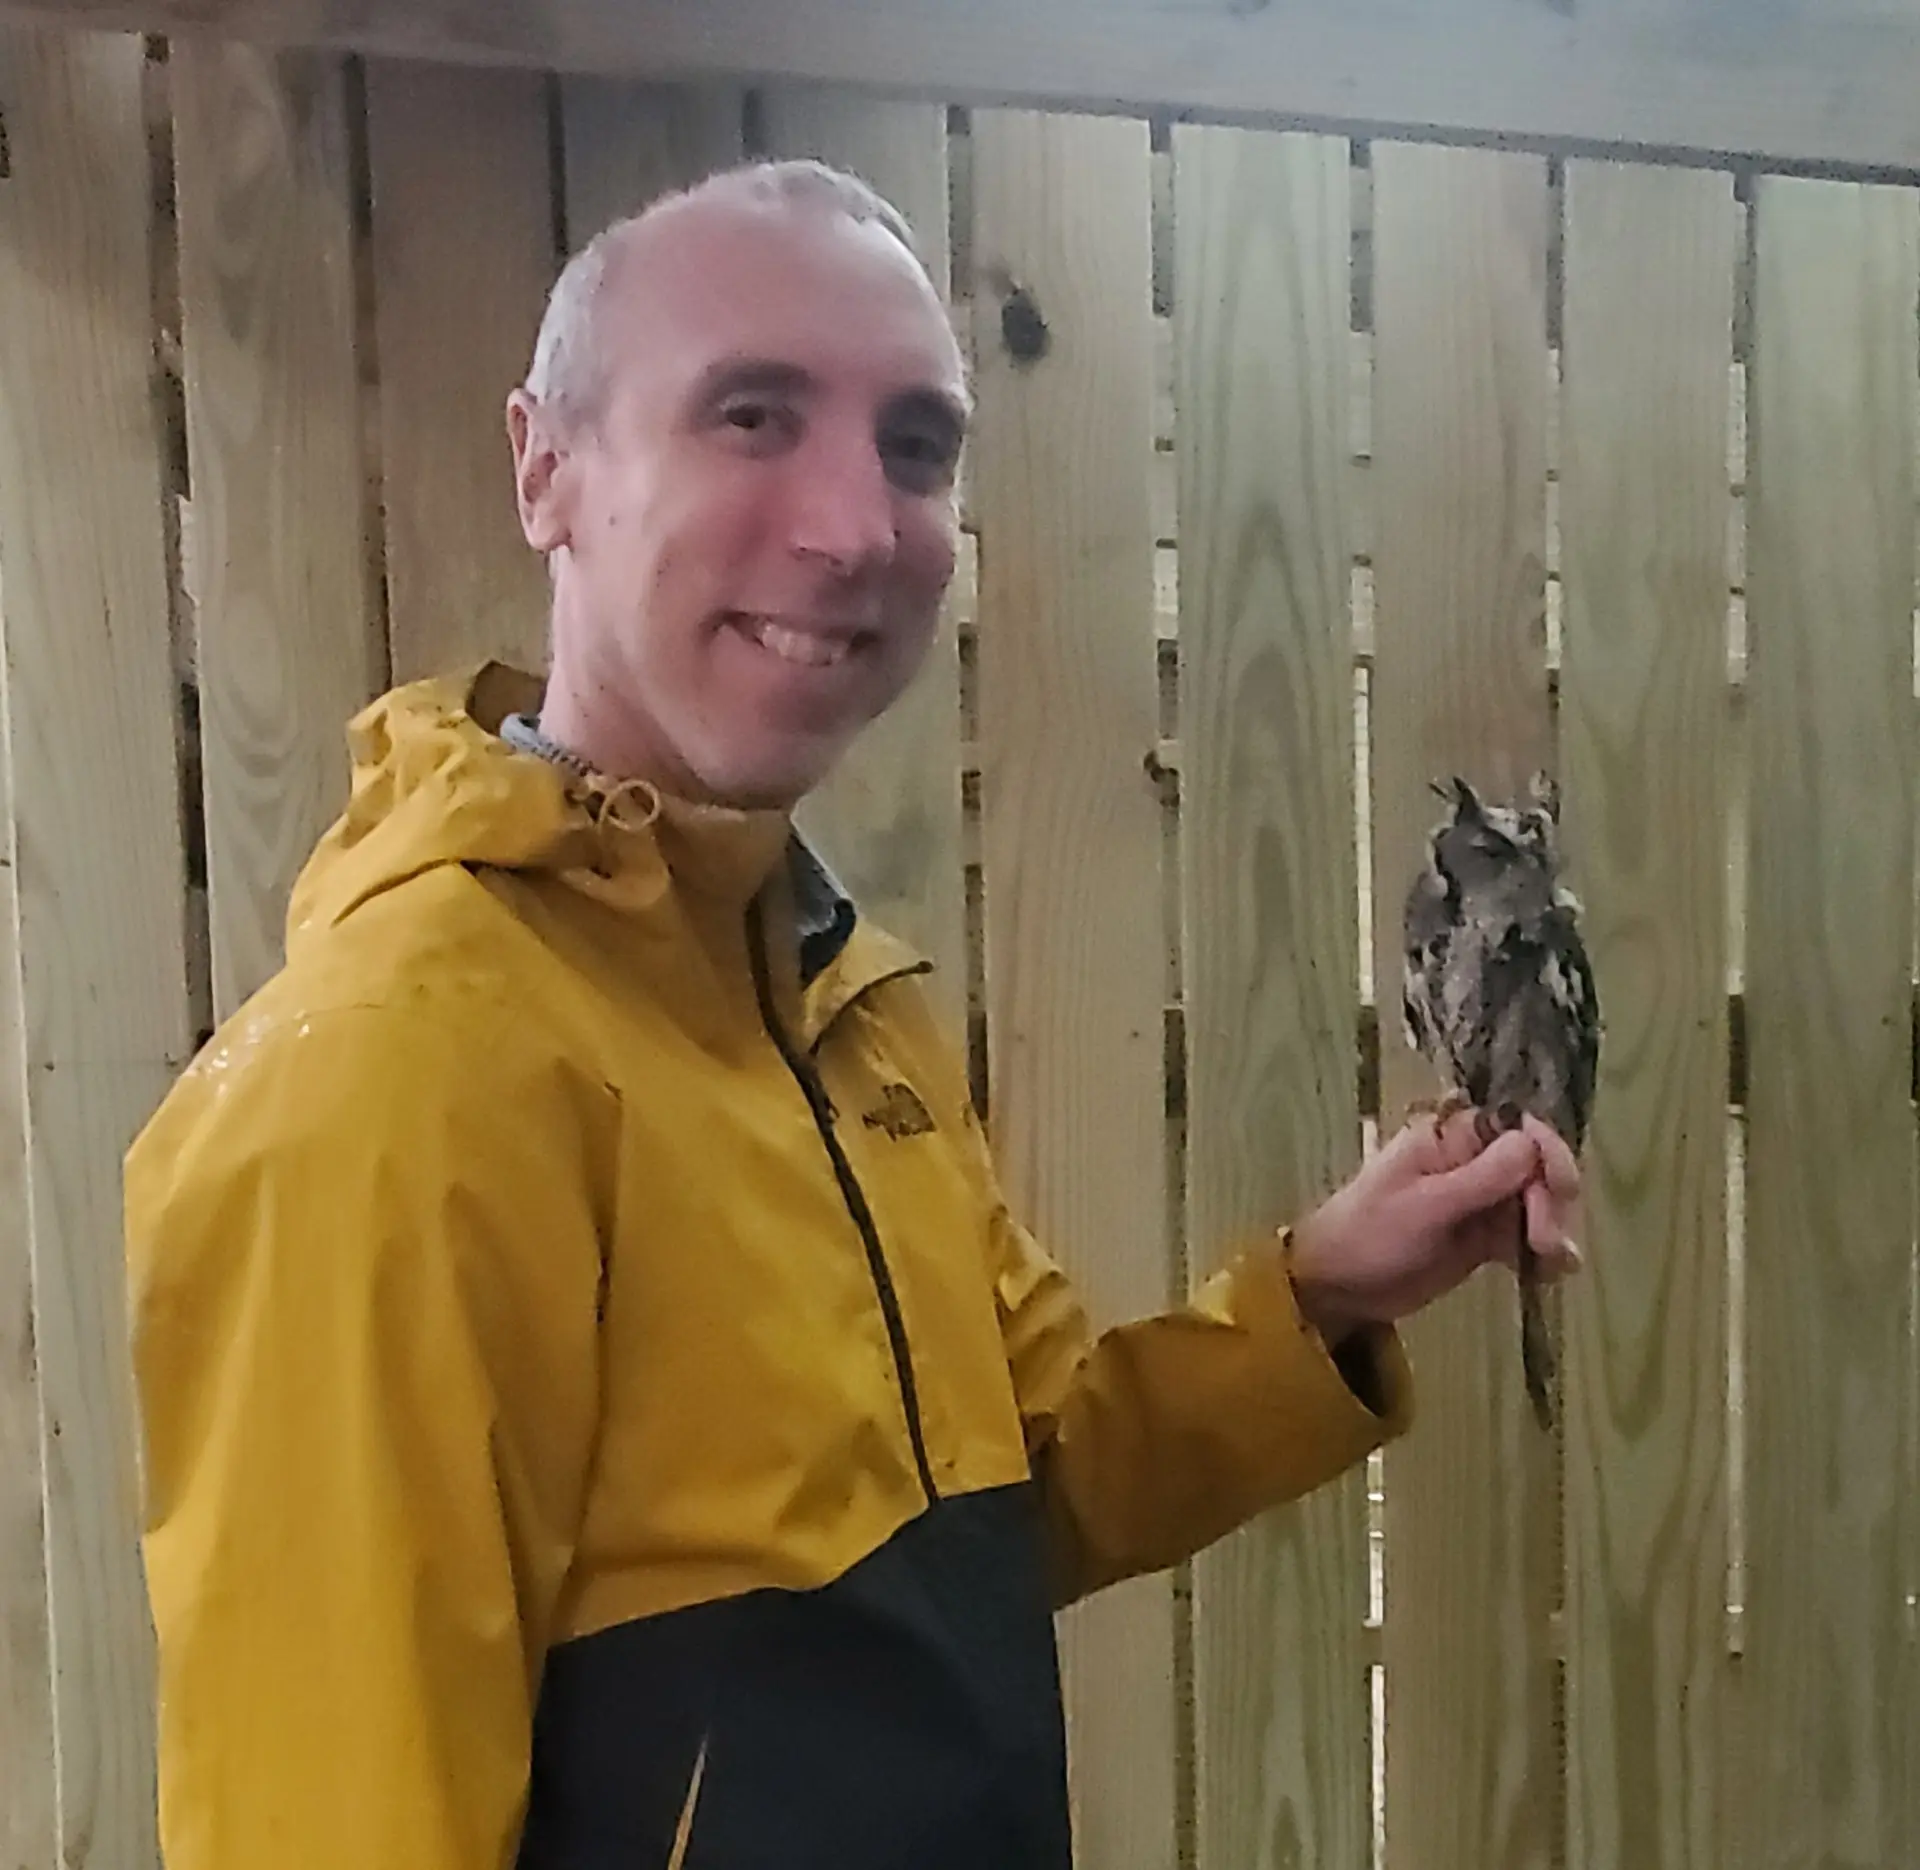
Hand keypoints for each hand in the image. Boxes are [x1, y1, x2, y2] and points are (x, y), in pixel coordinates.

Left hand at [1284, 1107, 1581, 1344]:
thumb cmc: (1370, 1235)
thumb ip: (1481, 1177)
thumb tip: (1531, 1140)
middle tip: (1544, 1243)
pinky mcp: (1482, 1237)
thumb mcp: (1425, 1206)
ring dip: (1551, 1230)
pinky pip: (1522, 1236)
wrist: (1339, 1286)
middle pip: (1534, 1166)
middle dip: (1548, 1201)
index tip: (1560, 1189)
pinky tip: (1547, 1274)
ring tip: (1550, 1264)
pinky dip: (1540, 1253)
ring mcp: (1478, 1200)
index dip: (1547, 1153)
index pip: (1516, 1127)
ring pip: (1535, 1203)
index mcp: (1449, 1137)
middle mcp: (1470, 1161)